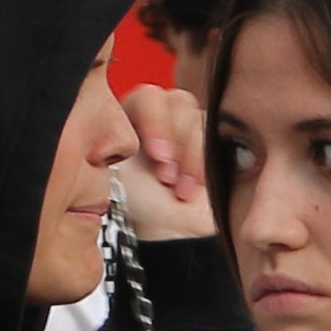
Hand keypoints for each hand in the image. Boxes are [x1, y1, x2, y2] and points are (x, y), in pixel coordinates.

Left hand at [115, 85, 216, 241]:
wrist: (169, 232)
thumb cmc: (137, 205)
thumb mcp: (116, 168)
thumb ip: (114, 139)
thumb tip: (110, 124)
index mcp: (132, 115)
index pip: (147, 97)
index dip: (155, 123)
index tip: (158, 156)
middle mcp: (162, 116)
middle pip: (178, 102)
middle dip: (176, 142)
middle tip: (167, 177)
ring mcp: (191, 128)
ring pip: (200, 120)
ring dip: (191, 160)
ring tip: (181, 190)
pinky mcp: (216, 142)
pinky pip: (221, 137)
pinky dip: (207, 164)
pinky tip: (197, 186)